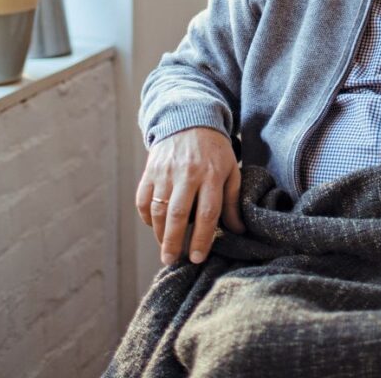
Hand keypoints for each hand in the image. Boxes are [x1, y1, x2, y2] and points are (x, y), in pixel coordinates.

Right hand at [136, 127, 244, 265]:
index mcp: (211, 175)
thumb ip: (233, 201)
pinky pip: (143, 198)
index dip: (202, 238)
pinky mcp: (150, 170)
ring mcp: (166, 171)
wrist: (190, 120)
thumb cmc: (215, 151)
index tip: (197, 257)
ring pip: (158, 209)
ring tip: (165, 249)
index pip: (206, 213)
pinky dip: (146, 216)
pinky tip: (154, 226)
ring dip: (159, 234)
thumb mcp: (231, 171)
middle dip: (174, 242)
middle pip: (178, 215)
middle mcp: (187, 173)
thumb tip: (238, 230)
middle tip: (173, 261)